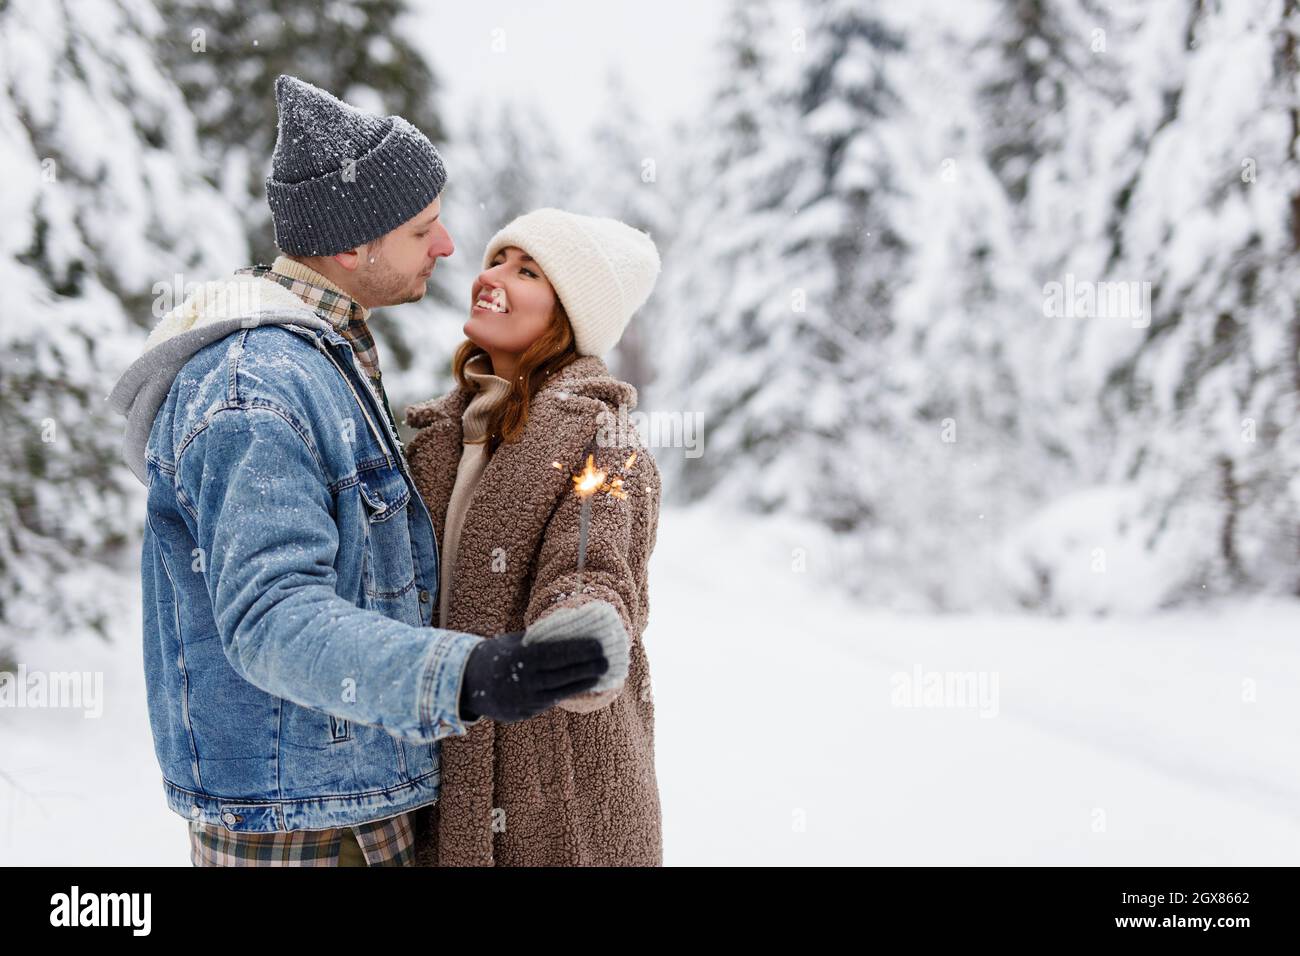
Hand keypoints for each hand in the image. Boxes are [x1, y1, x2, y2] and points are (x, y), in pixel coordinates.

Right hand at [458, 630, 607, 723]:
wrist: (464, 683)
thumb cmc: (495, 654)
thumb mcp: (512, 642)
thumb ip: (537, 640)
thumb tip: (570, 632)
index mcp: (518, 658)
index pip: (554, 654)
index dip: (578, 650)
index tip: (598, 645)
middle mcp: (521, 681)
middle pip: (561, 675)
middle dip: (586, 668)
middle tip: (607, 660)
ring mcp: (521, 700)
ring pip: (558, 692)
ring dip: (582, 683)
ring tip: (600, 674)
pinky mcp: (522, 713)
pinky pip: (549, 702)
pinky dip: (566, 693)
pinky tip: (581, 685)